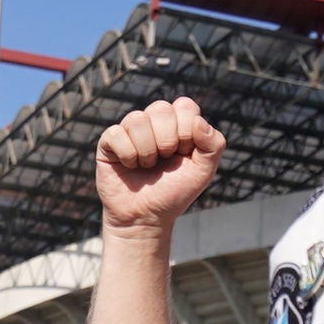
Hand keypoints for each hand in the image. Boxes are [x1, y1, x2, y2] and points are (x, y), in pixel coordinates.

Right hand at [96, 98, 225, 234]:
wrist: (146, 217)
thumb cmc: (174, 193)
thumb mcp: (203, 172)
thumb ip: (214, 144)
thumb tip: (199, 121)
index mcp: (178, 124)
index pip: (185, 105)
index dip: (186, 130)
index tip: (184, 153)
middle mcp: (153, 122)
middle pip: (161, 108)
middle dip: (167, 140)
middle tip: (164, 160)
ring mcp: (130, 130)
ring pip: (137, 119)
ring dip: (147, 150)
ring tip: (147, 166)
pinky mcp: (109, 141)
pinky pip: (116, 133)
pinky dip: (128, 155)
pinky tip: (130, 166)